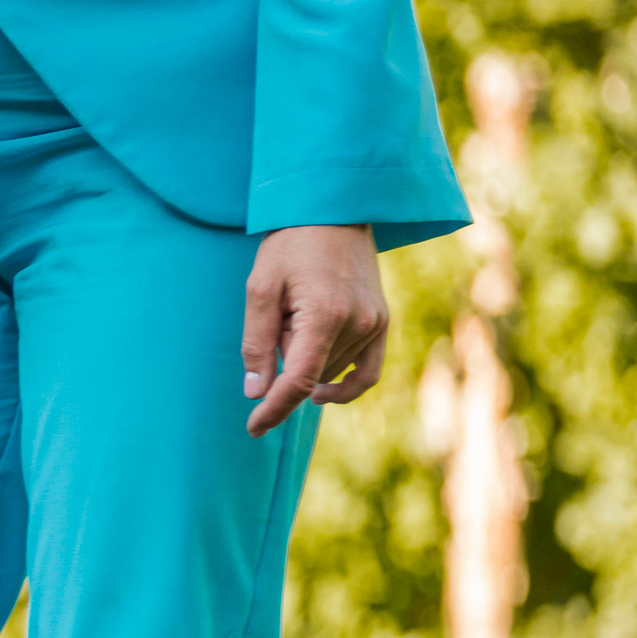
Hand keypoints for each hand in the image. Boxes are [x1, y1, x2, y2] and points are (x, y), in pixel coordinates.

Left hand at [241, 225, 388, 437]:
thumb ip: (256, 344)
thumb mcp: (260, 290)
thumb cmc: (290, 244)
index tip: (253, 428)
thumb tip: (256, 392)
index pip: (299, 381)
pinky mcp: (383, 323)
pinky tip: (320, 392)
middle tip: (279, 317)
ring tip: (298, 315)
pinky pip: (367, 374)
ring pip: (330, 373)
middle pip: (310, 375)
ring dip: (307, 360)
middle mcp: (359, 324)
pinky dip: (343, 387)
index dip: (273, 409)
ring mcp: (376, 325)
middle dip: (285, 360)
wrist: (335, 209)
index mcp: (325, 315)